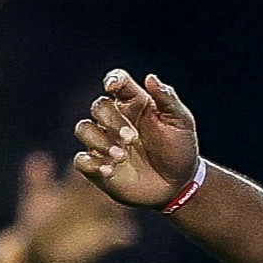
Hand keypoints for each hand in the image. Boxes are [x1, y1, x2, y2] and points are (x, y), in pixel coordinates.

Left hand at [6, 153, 129, 262]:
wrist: (37, 252)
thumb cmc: (35, 222)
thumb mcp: (36, 199)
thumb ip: (37, 178)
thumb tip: (38, 155)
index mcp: (78, 188)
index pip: (92, 169)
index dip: (96, 161)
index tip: (101, 154)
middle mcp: (94, 202)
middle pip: (111, 187)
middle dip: (117, 181)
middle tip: (121, 178)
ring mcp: (103, 220)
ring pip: (121, 210)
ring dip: (125, 208)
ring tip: (126, 208)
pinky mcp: (108, 240)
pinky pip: (122, 237)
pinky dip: (125, 237)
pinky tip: (124, 238)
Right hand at [72, 70, 202, 208]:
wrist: (178, 185)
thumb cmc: (180, 149)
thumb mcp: (181, 123)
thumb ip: (167, 100)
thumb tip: (151, 77)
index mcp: (135, 104)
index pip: (118, 82)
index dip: (113, 80)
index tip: (113, 86)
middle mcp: (115, 120)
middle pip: (99, 106)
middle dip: (111, 120)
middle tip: (131, 138)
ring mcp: (104, 142)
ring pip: (83, 129)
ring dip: (99, 141)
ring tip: (120, 156)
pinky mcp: (97, 165)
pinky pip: (81, 159)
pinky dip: (91, 163)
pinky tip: (109, 170)